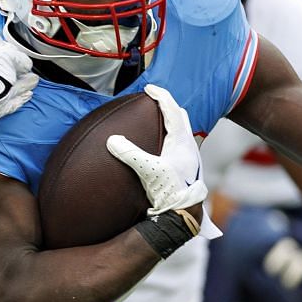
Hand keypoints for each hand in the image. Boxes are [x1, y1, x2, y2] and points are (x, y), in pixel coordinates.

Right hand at [106, 84, 206, 216]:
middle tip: (154, 101)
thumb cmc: (170, 191)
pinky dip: (170, 136)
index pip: (172, 110)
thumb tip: (112, 140)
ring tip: (157, 120)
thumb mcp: (148, 171)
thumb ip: (130, 153)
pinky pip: (179, 143)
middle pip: (181, 117)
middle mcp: (189, 145)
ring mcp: (189, 157)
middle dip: (168, 106)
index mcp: (182, 141)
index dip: (161, 96)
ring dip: (171, 121)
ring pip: (182, 130)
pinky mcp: (187, 168)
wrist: (184, 213)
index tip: (150, 88)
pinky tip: (161, 146)